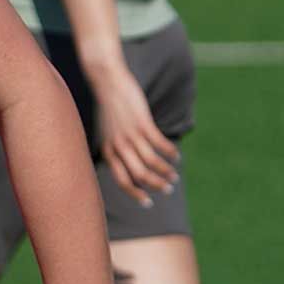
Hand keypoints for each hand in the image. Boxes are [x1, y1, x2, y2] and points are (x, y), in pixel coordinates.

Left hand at [93, 64, 178, 205]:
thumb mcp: (108, 132)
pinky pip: (159, 144)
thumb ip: (116, 148)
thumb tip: (128, 164)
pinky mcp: (142, 123)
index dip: (135, 193)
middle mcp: (118, 146)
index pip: (122, 180)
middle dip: (155, 186)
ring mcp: (130, 134)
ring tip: (174, 175)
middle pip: (139, 175)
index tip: (148, 202)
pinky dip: (170, 153)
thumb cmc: (109, 108)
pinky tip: (175, 155)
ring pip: (151, 162)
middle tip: (168, 189)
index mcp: (108, 151)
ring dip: (165, 171)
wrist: (107, 81)